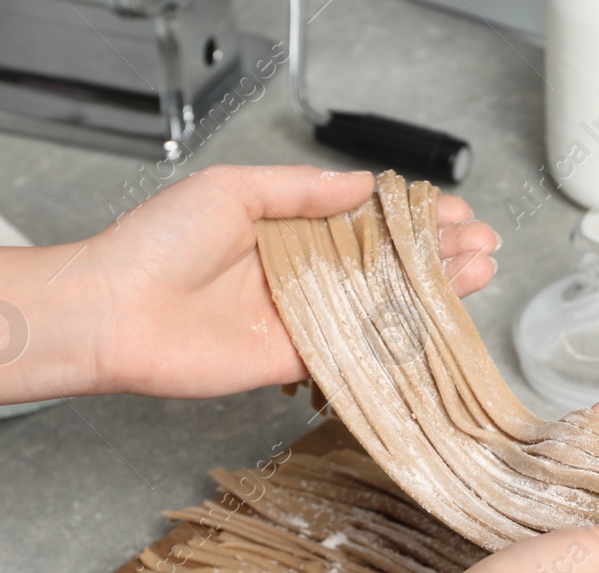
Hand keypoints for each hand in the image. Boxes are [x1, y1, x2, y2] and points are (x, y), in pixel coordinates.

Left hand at [84, 165, 499, 397]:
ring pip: (382, 305)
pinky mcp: (296, 360)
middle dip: (437, 255)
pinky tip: (437, 321)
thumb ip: (302, 191)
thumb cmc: (158, 243)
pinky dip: (399, 338)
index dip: (411, 220)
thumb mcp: (233, 191)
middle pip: (385, 265)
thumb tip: (361, 185)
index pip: (365, 224)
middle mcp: (300, 276)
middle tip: (482, 245)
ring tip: (479, 272)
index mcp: (286, 231)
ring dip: (433, 291)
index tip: (453, 213)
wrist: (115, 311)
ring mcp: (302, 319)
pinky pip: (357, 350)